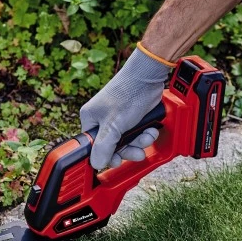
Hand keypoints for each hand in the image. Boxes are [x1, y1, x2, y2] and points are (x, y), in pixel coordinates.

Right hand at [80, 43, 173, 168]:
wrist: (148, 76)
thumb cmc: (128, 93)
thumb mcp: (114, 125)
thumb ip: (104, 146)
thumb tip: (96, 164)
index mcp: (91, 119)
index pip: (94, 147)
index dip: (107, 155)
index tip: (117, 160)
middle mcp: (103, 120)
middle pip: (113, 147)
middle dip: (129, 149)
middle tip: (137, 152)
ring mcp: (118, 119)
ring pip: (128, 141)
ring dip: (140, 142)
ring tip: (147, 136)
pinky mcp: (132, 117)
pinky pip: (137, 133)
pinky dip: (145, 134)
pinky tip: (150, 130)